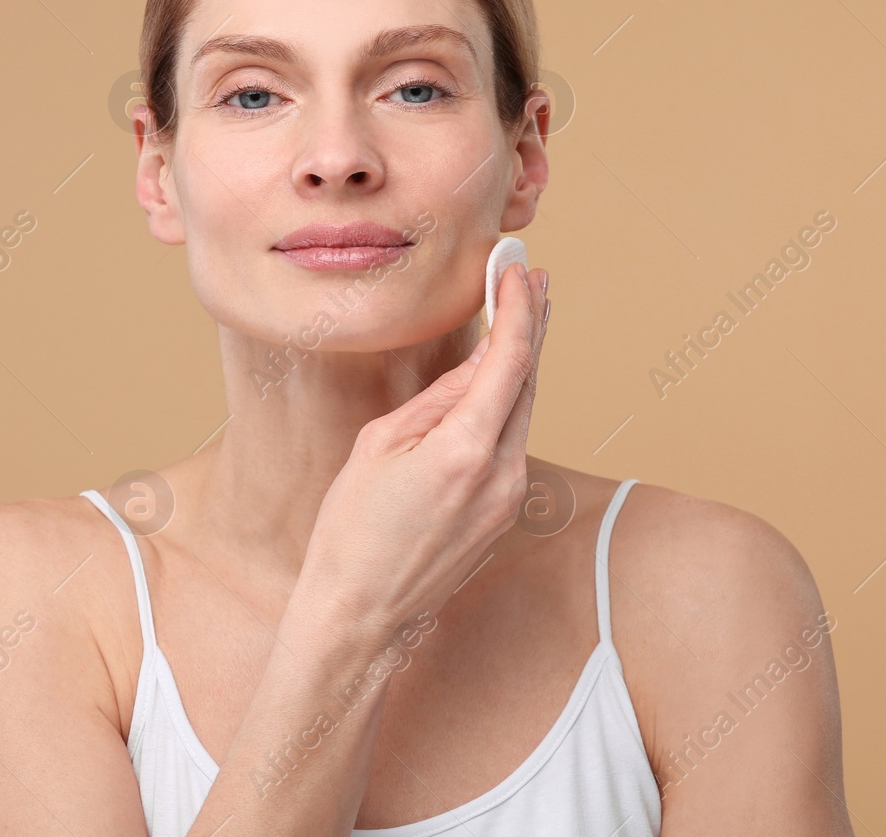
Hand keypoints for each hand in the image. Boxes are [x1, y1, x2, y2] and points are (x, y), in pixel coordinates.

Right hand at [303, 261, 551, 637]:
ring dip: (523, 364)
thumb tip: (479, 362)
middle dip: (532, 327)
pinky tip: (498, 382)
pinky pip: (513, 444)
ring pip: (524, 414)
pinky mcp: (504, 515)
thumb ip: (439, 400)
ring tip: (522, 316)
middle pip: (529, 383)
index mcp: (465, 450)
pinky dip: (510, 404)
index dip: (520, 310)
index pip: (510, 361)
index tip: (521, 270)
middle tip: (533, 279)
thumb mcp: (382, 445)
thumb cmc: (351, 528)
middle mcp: (502, 474)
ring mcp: (509, 499)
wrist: (360, 614)